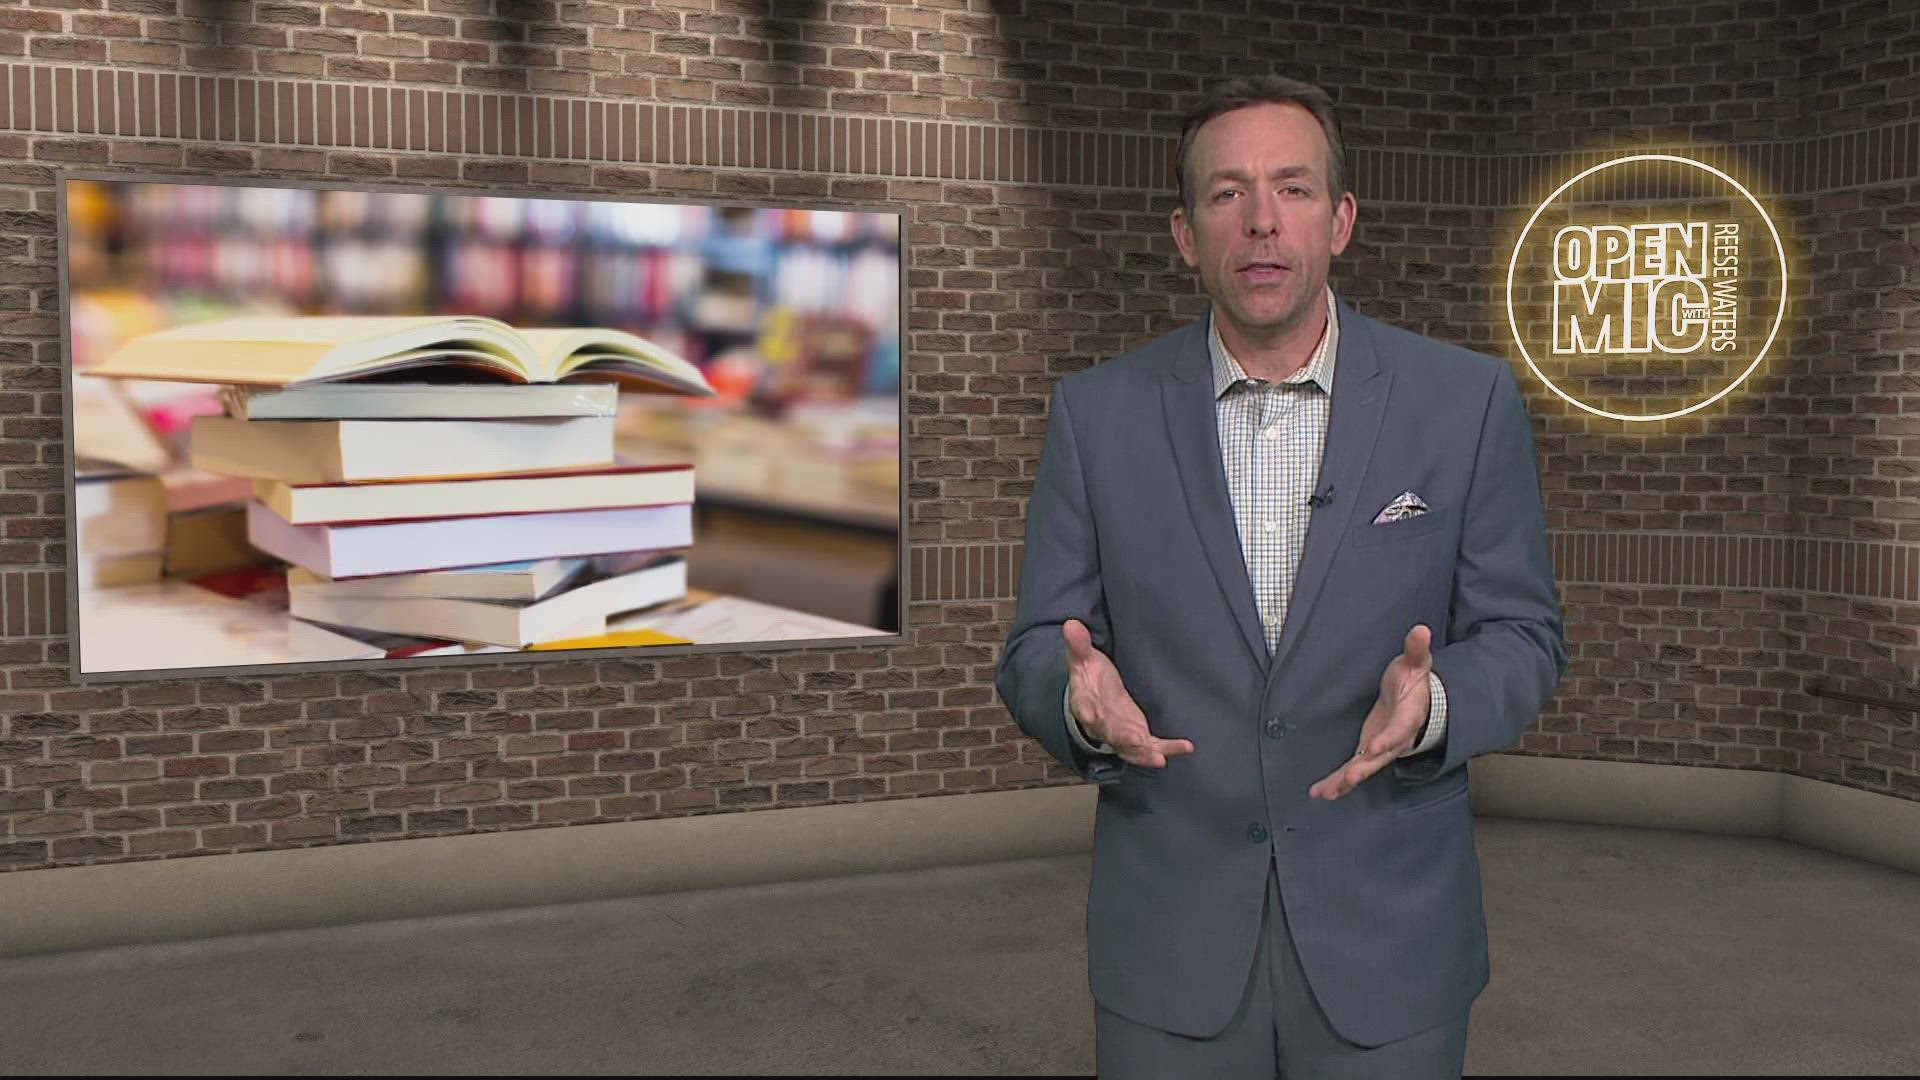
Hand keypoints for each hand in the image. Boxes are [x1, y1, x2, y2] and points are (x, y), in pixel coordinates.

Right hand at [1063, 618, 1194, 767]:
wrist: (1095, 699)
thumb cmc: (1089, 677)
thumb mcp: (1083, 659)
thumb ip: (1080, 644)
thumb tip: (1071, 624)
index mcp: (1085, 702)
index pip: (1084, 707)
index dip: (1087, 712)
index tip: (1090, 714)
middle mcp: (1102, 724)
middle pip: (1110, 732)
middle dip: (1123, 737)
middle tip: (1135, 740)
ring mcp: (1120, 734)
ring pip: (1130, 748)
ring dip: (1144, 753)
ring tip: (1159, 758)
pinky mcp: (1138, 738)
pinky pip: (1152, 747)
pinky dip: (1168, 749)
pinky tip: (1185, 748)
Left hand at [1309, 624, 1432, 799]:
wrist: (1420, 700)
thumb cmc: (1415, 680)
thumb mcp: (1416, 662)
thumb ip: (1416, 649)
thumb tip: (1421, 630)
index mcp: (1408, 718)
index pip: (1398, 731)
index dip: (1387, 740)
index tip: (1374, 748)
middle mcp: (1395, 739)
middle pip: (1379, 757)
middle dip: (1362, 769)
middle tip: (1346, 780)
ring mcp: (1381, 747)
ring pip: (1364, 768)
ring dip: (1345, 782)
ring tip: (1325, 793)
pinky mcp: (1369, 750)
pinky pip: (1354, 768)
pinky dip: (1339, 781)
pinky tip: (1322, 791)